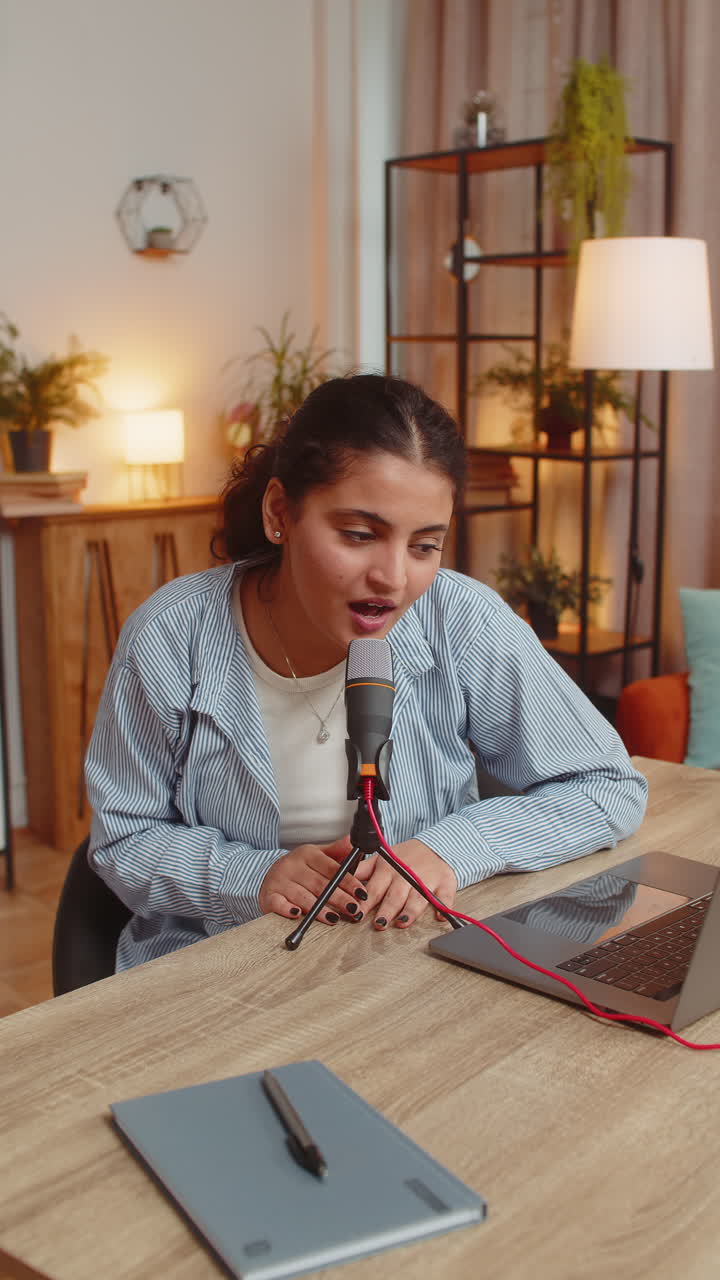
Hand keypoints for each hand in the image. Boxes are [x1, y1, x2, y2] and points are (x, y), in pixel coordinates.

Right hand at [259, 835, 367, 925]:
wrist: (268, 874)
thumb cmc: (299, 868)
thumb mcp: (317, 855)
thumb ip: (336, 851)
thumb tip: (353, 841)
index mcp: (307, 854)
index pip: (331, 868)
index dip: (348, 881)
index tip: (361, 893)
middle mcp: (292, 866)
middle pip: (319, 884)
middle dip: (339, 898)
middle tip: (354, 909)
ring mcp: (280, 881)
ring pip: (302, 896)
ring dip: (319, 909)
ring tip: (334, 918)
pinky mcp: (269, 896)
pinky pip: (278, 903)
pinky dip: (287, 909)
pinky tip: (297, 914)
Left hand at [330, 839, 456, 930]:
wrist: (434, 846)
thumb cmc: (405, 858)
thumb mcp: (380, 859)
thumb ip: (362, 870)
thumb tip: (341, 878)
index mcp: (388, 870)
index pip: (374, 889)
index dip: (365, 902)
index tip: (357, 914)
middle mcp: (406, 876)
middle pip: (395, 896)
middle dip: (386, 910)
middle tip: (379, 924)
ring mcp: (426, 881)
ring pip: (418, 898)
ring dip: (410, 911)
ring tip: (402, 921)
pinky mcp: (444, 884)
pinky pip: (445, 897)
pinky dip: (444, 907)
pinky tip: (440, 916)